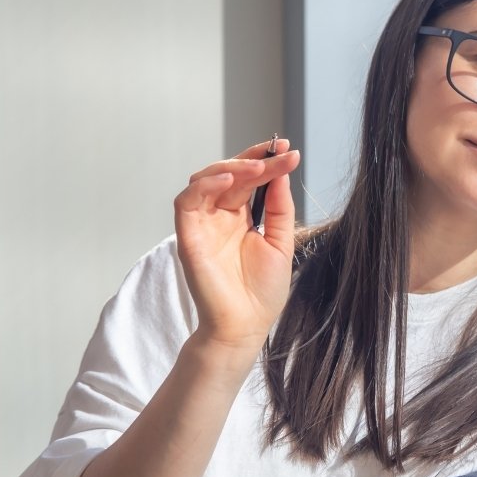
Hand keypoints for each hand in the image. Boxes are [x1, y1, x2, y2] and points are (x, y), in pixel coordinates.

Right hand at [173, 139, 300, 353]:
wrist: (245, 326)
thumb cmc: (261, 292)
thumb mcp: (281, 243)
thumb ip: (280, 208)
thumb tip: (282, 174)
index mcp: (241, 217)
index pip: (250, 180)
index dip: (267, 161)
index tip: (289, 150)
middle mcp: (219, 216)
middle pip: (230, 174)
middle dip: (255, 159)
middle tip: (279, 153)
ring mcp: (202, 224)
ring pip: (205, 179)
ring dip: (231, 166)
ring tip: (258, 167)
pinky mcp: (188, 235)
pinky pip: (187, 201)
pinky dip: (205, 184)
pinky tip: (229, 180)